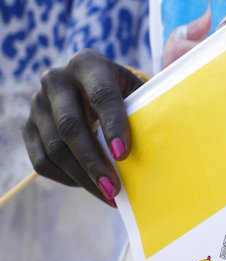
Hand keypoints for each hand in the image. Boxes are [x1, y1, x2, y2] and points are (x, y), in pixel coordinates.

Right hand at [23, 49, 144, 205]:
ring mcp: (37, 104)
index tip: (124, 155)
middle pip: (71, 126)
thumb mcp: (136, 92)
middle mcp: (56, 79)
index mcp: (89, 64)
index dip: (113, 125)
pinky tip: (90, 186)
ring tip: (108, 196)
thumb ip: (145, 112)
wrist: (94, 87)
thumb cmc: (125, 93)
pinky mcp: (28, 127)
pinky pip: (42, 161)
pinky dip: (67, 178)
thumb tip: (161, 151)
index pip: (101, 95)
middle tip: (114, 189)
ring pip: (55, 148)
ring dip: (83, 177)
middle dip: (94, 162)